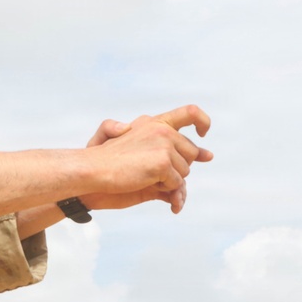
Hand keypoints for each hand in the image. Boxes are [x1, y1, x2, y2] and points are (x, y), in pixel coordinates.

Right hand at [82, 105, 211, 213]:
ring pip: (185, 171)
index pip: (190, 112)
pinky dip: (165, 189)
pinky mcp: (162, 162)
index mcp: (154, 122)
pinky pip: (176, 183)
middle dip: (177, 167)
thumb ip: (171, 147)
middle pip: (191, 152)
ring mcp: (163, 144)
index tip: (203, 134)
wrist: (92, 170)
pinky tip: (145, 184)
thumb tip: (209, 155)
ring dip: (169, 180)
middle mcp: (162, 129)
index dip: (203, 122)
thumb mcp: (138, 147)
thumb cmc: (108, 162)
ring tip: (145, 177)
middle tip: (152, 172)